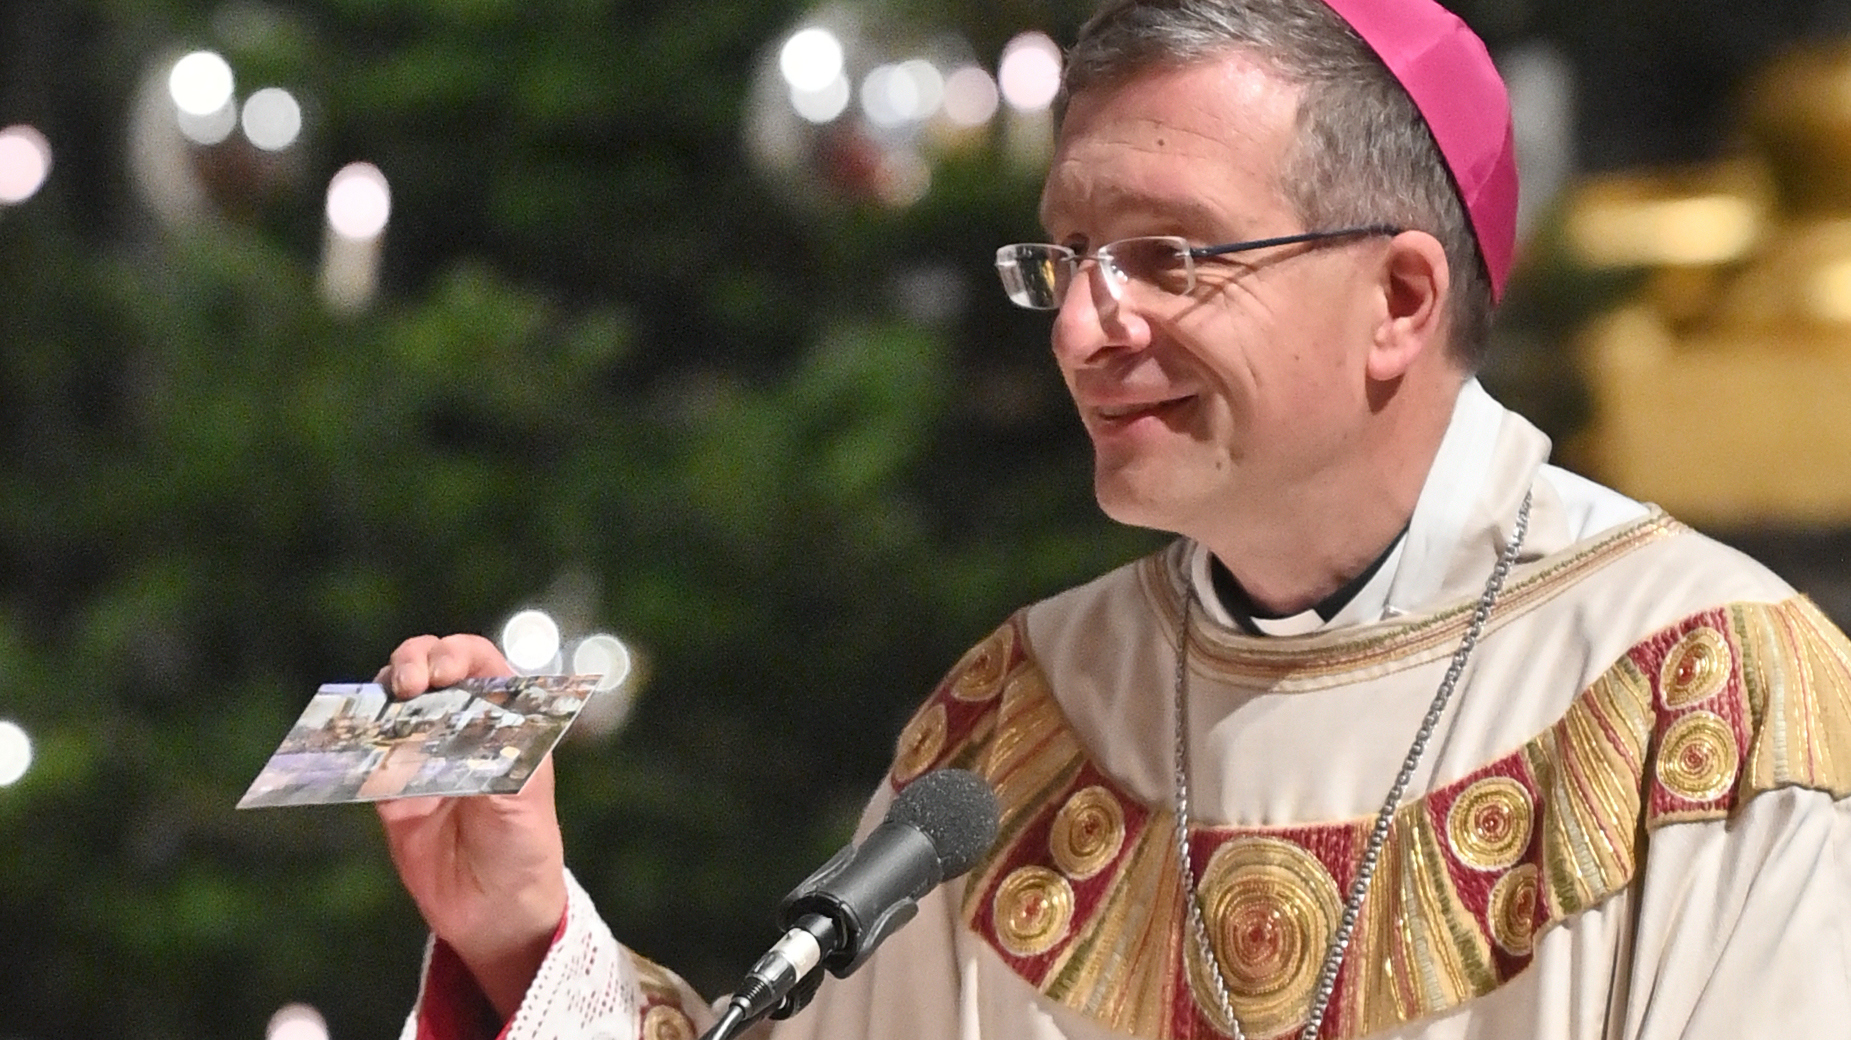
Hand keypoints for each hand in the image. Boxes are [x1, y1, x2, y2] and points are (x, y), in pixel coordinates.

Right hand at [374, 634, 568, 1020]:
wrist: (494, 912)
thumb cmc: (524, 848)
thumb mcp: (523, 802)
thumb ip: (495, 762)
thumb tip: (465, 727)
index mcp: (504, 720)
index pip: (480, 665)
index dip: (456, 654)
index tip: (440, 670)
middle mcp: (461, 728)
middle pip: (428, 672)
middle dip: (412, 663)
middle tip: (405, 684)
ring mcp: (422, 755)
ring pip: (392, 706)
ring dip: (379, 698)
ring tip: (376, 710)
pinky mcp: (390, 790)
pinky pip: (365, 756)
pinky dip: (352, 744)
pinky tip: (344, 742)